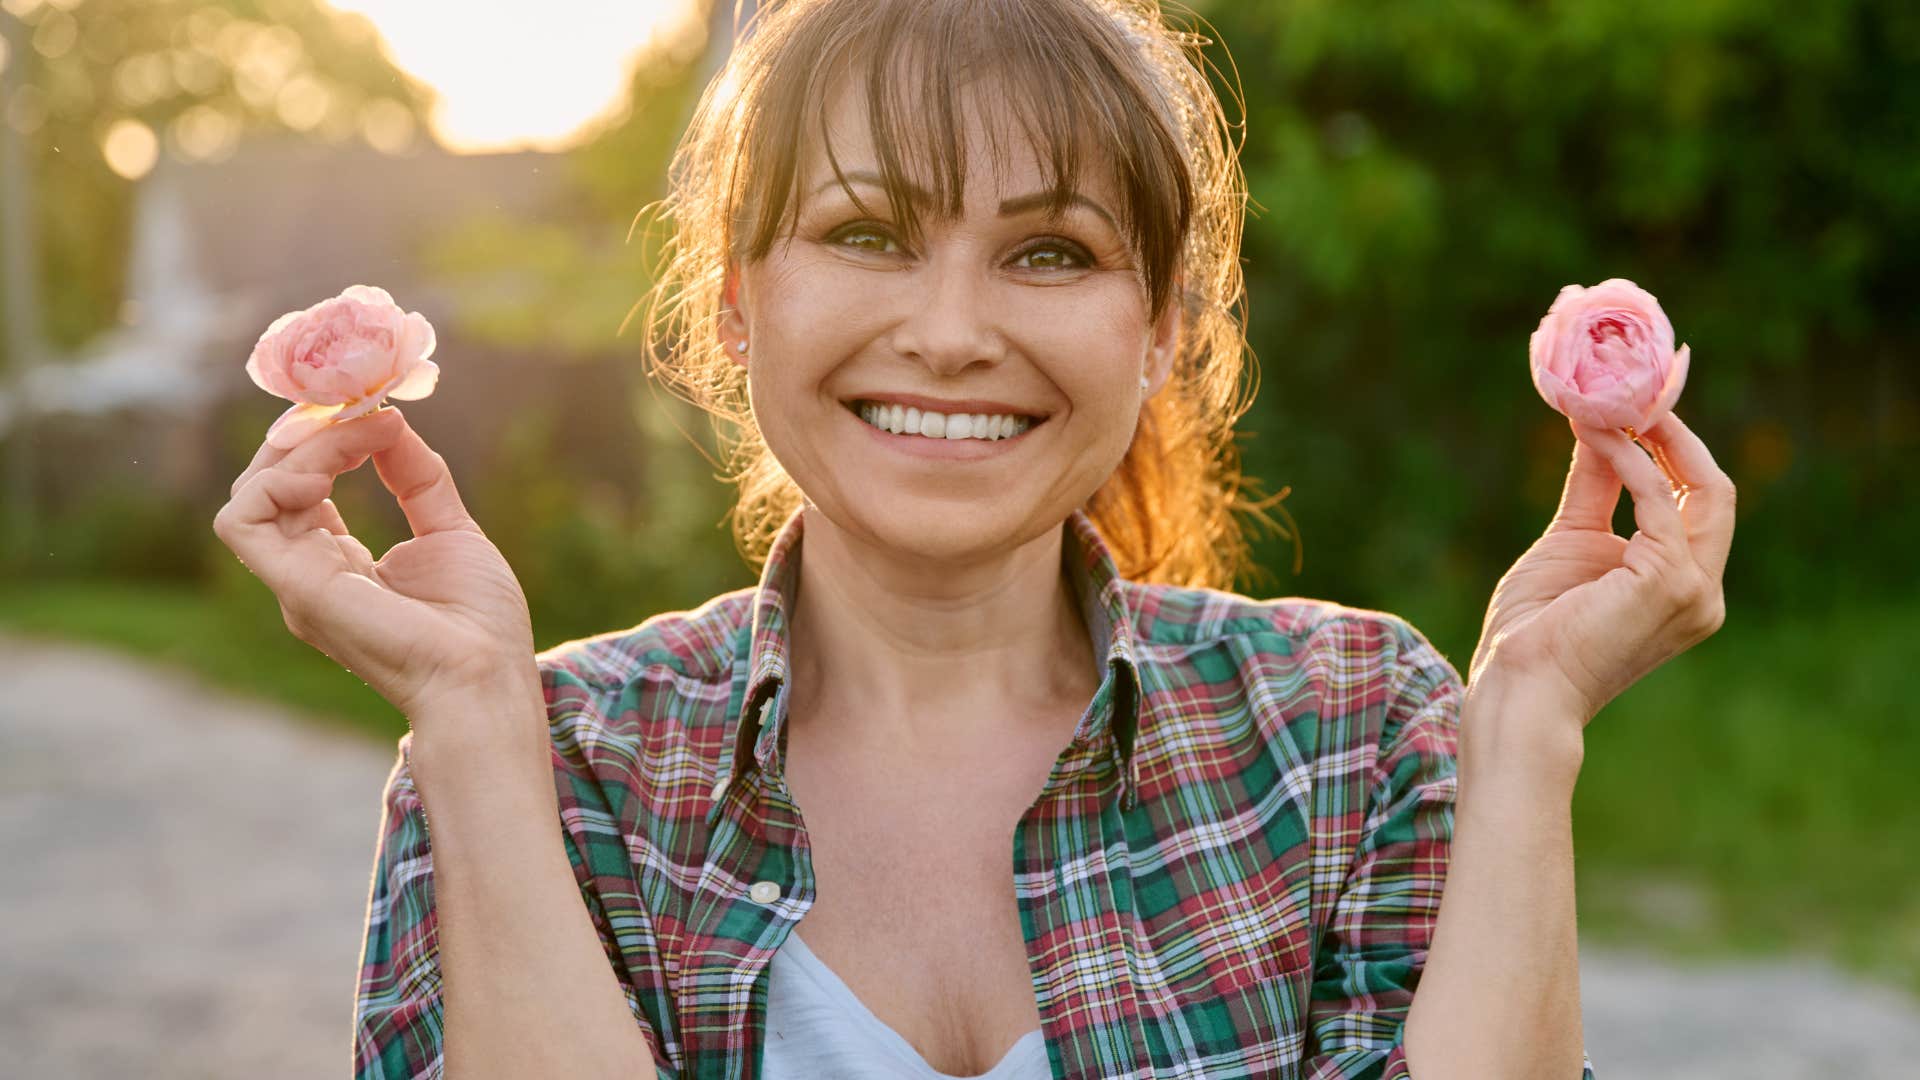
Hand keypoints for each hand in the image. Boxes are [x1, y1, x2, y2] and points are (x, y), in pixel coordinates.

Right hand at [212, 405, 537, 722]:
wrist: (486, 674)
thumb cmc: (478, 622)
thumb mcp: (449, 529)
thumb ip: (416, 477)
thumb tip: (390, 420)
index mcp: (336, 562)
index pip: (299, 485)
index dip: (325, 438)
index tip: (375, 409)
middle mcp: (306, 572)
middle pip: (271, 480)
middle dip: (311, 433)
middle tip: (359, 406)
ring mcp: (295, 582)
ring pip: (255, 489)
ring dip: (304, 448)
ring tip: (357, 436)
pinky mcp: (294, 587)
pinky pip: (243, 519)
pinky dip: (276, 481)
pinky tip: (329, 473)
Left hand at [1468, 410, 1736, 727]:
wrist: (1520, 686)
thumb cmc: (1536, 629)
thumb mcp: (1571, 540)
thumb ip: (1596, 488)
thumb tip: (1601, 428)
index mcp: (1686, 586)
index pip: (1701, 505)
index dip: (1678, 451)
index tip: (1643, 404)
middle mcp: (1704, 591)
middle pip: (1715, 491)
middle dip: (1677, 435)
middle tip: (1633, 390)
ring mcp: (1695, 590)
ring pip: (1702, 489)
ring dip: (1655, 437)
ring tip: (1610, 401)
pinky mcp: (1670, 582)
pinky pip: (1656, 500)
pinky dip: (1629, 459)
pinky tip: (1596, 435)